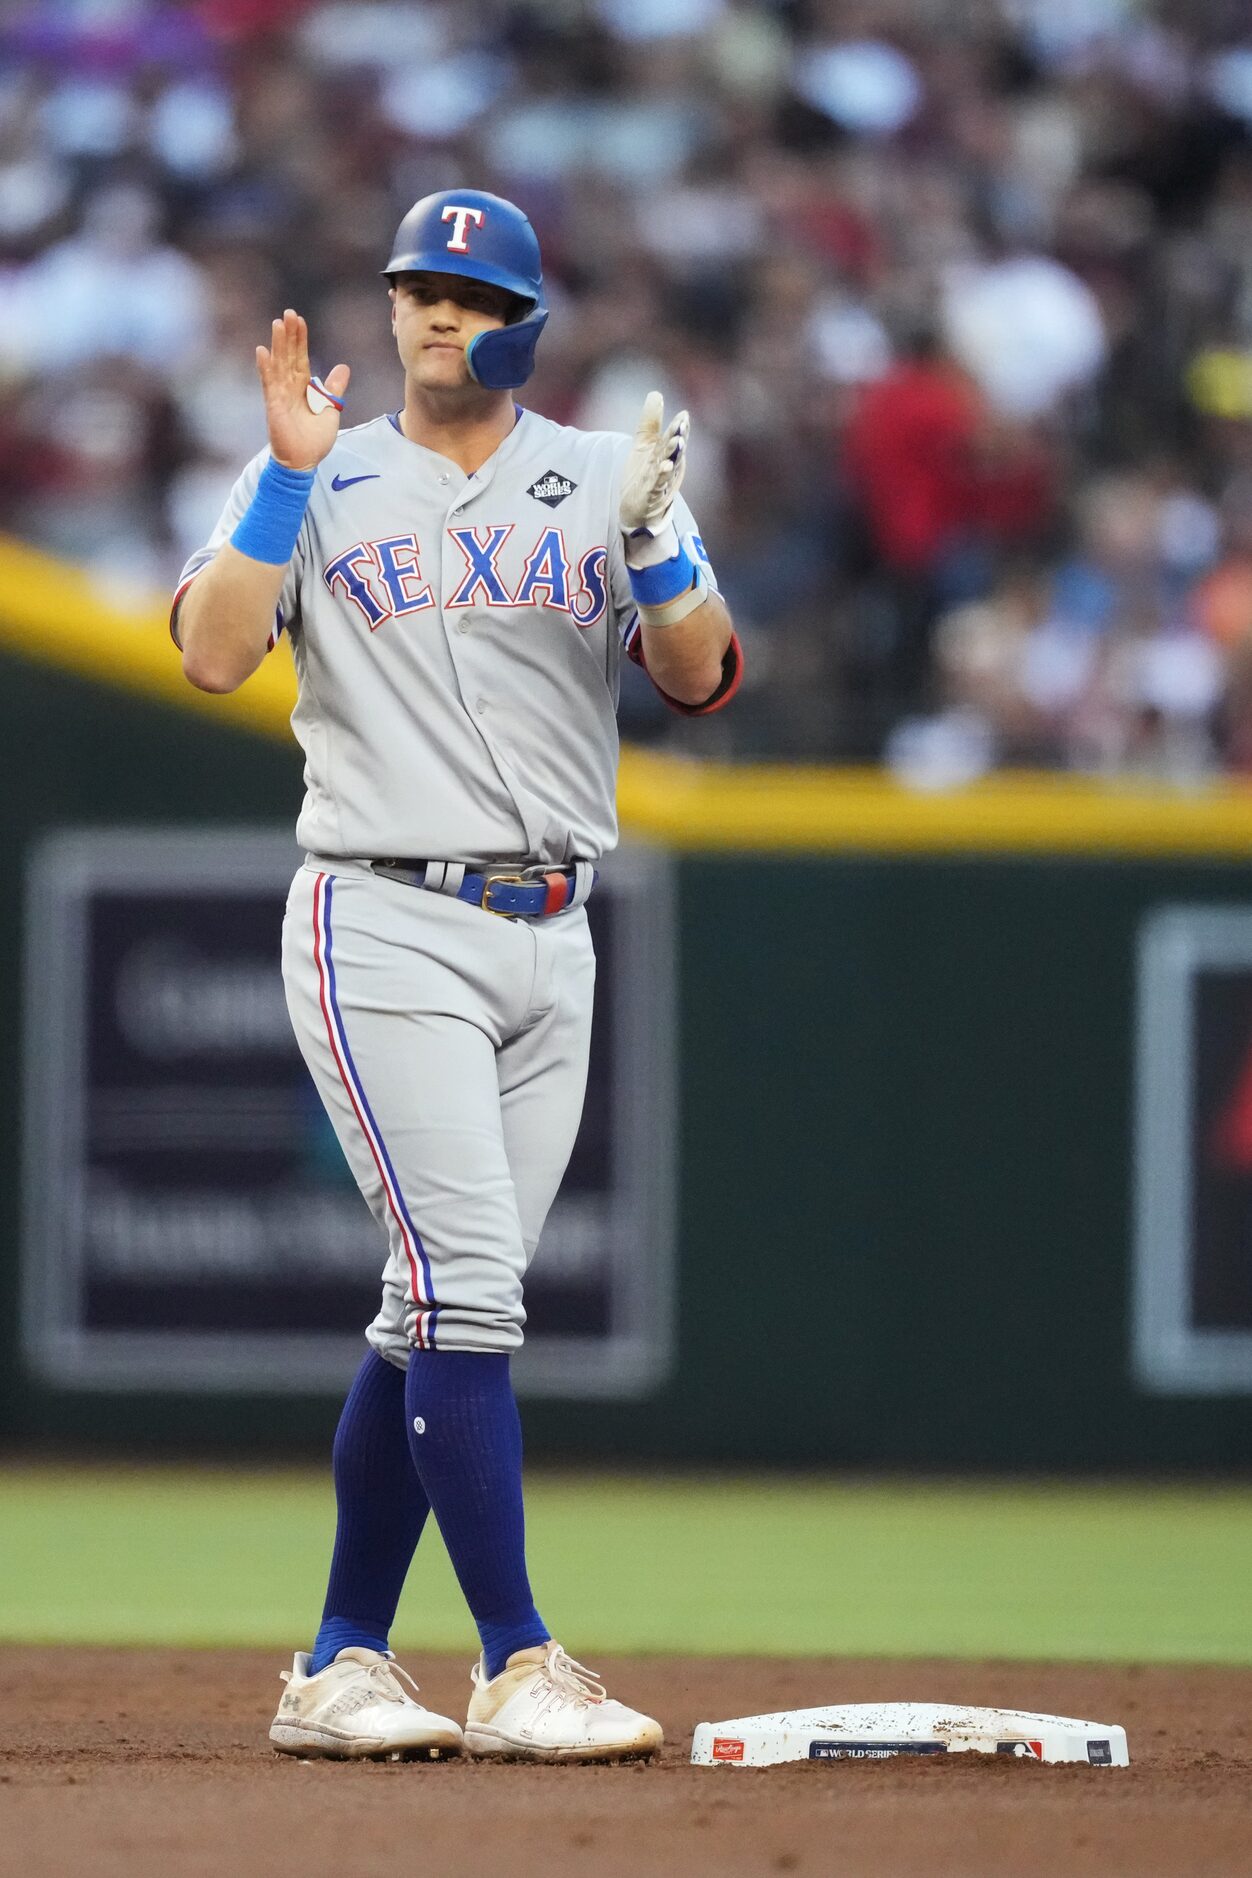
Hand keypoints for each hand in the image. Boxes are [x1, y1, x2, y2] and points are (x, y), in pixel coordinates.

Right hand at [255, 309, 350, 470]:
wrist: (304, 462)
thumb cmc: (314, 439)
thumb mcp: (331, 409)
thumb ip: (335, 388)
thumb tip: (344, 367)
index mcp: (303, 387)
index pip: (301, 357)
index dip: (300, 339)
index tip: (300, 320)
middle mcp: (289, 387)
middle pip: (288, 356)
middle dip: (289, 335)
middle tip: (288, 313)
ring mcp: (280, 395)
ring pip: (278, 364)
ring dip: (277, 344)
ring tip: (277, 324)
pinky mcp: (273, 406)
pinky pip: (268, 383)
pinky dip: (265, 367)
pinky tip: (262, 351)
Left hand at [619, 390, 688, 539]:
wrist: (638, 510)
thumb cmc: (645, 474)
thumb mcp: (645, 444)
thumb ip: (651, 421)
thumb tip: (656, 394)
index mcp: (669, 454)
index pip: (676, 438)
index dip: (680, 428)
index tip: (683, 415)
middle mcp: (669, 467)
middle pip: (673, 450)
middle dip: (678, 437)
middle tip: (682, 424)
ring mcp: (660, 482)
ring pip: (667, 465)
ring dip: (672, 454)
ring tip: (676, 442)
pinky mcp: (649, 495)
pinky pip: (656, 485)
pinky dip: (661, 476)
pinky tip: (664, 467)